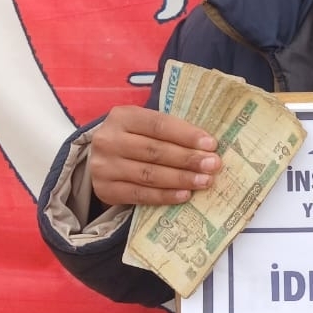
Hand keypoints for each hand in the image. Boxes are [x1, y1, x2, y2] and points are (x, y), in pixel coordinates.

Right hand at [89, 106, 221, 206]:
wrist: (99, 160)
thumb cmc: (133, 138)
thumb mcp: (144, 125)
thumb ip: (169, 131)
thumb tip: (206, 146)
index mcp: (122, 116)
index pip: (159, 125)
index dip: (186, 135)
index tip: (211, 144)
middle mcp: (108, 140)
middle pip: (155, 151)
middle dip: (188, 159)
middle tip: (212, 165)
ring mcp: (104, 167)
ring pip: (149, 174)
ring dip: (181, 179)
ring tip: (204, 181)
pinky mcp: (105, 190)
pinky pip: (140, 195)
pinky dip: (164, 196)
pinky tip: (184, 195)